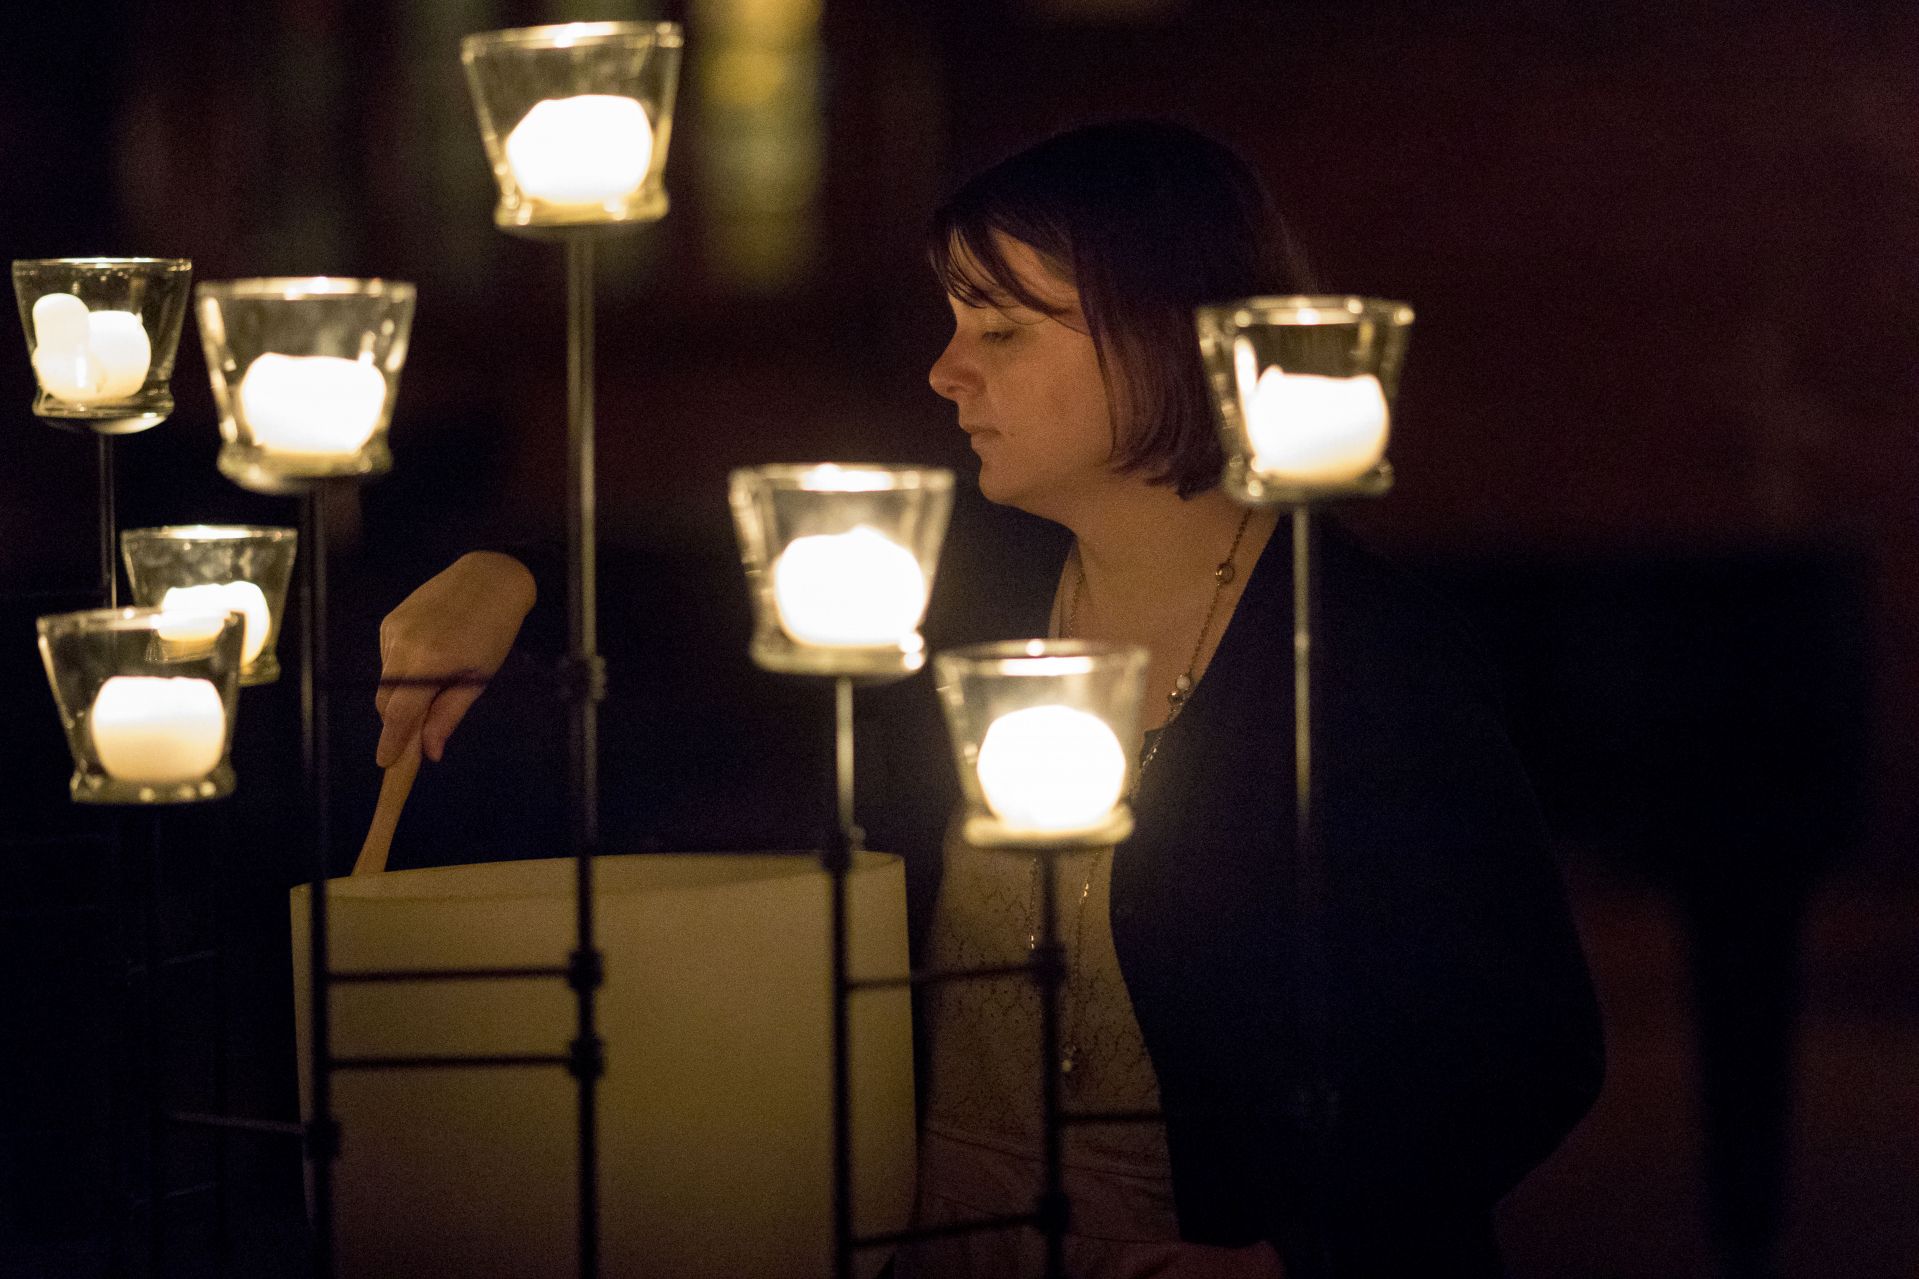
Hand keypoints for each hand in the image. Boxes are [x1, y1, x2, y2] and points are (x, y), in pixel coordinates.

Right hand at [376, 552, 535, 766]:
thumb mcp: (478, 678)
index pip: (398, 714)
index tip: (386, 763)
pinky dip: (403, 670)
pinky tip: (431, 656)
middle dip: (398, 721)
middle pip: (385, 701)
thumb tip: (430, 752)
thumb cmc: (493, 630)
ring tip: (440, 678)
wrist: (489, 578)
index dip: (391, 742)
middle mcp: (403, 645)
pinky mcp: (389, 621)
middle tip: (419, 732)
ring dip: (404, 694)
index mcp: (429, 662)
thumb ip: (448, 716)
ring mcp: (393, 631)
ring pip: (386, 681)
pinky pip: (388, 659)